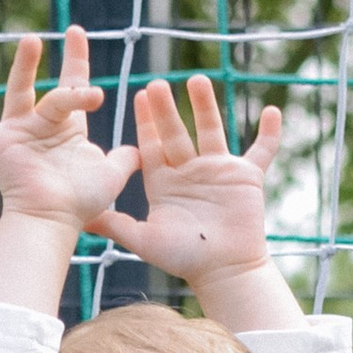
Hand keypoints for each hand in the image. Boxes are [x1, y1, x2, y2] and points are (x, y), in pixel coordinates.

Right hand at [0, 27, 136, 237]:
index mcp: (67, 128)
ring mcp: (19, 132)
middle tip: (75, 32)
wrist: (53, 220)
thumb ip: (125, 160)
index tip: (77, 33)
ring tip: (32, 41)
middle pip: (53, 85)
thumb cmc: (80, 202)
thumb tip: (141, 150)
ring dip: (25, 67)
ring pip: (21, 93)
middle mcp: (43, 125)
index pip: (74, 86)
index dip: (77, 60)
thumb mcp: (110, 176)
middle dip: (65, 59)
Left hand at [95, 74, 282, 288]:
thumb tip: (80, 219)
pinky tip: (273, 111)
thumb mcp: (144, 240)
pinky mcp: (247, 178)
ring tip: (197, 79)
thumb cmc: (184, 259)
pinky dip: (270, 134)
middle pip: (177, 132)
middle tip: (157, 83)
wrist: (224, 272)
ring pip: (211, 130)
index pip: (152, 146)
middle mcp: (190, 172)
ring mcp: (219, 171)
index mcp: (165, 183)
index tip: (139, 96)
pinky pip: (262, 151)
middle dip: (167, 109)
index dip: (146, 122)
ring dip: (205, 106)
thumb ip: (115, 225)